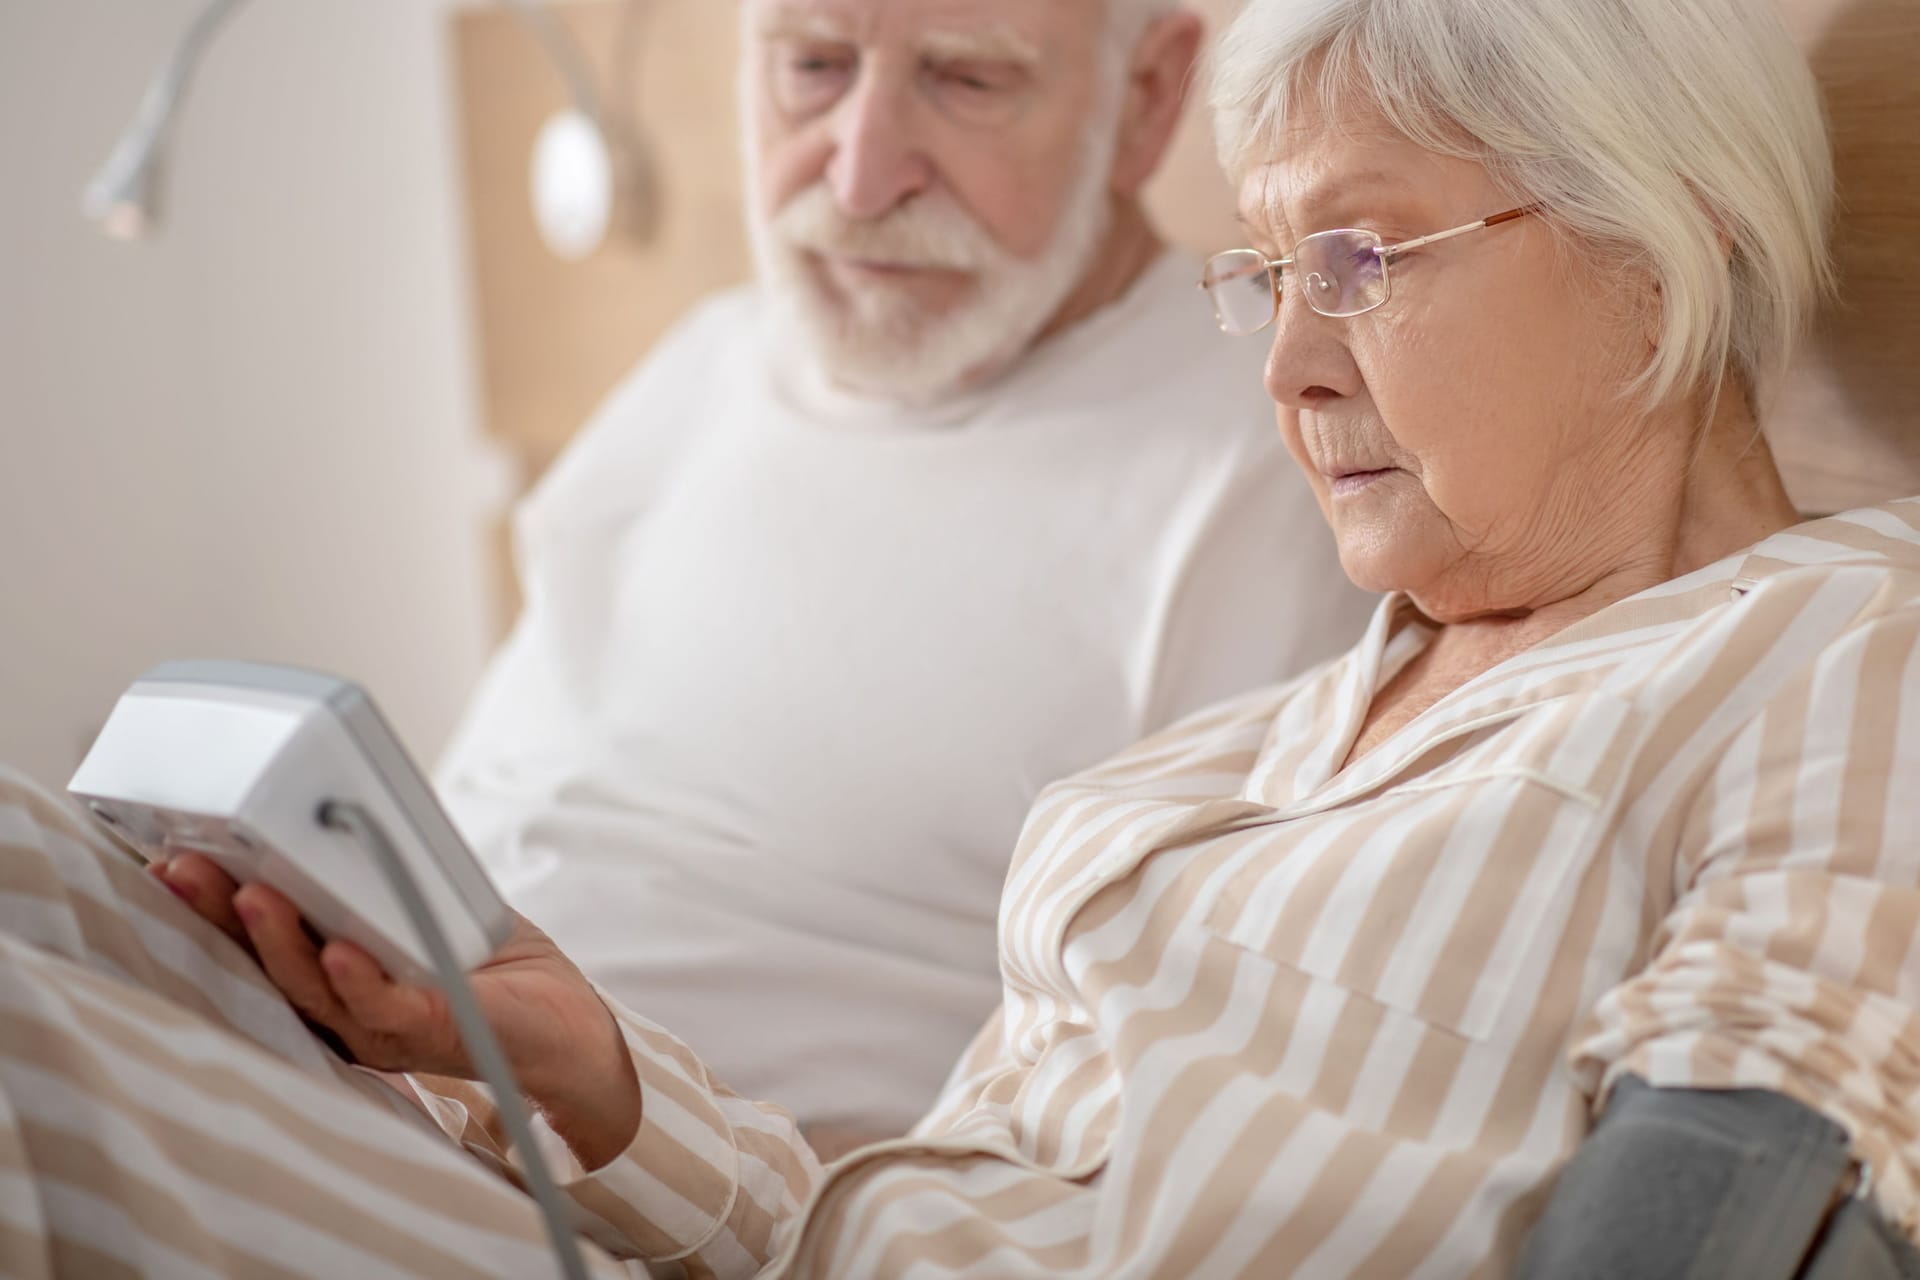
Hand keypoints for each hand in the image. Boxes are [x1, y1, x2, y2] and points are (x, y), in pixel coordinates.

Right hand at [151, 853, 640, 1166]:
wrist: (567, 1031)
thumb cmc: (488, 967)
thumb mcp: (420, 906)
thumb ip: (376, 876)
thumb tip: (335, 803)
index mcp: (330, 982)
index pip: (256, 942)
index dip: (211, 903)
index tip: (170, 856)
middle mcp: (343, 1014)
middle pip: (266, 966)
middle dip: (219, 915)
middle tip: (183, 865)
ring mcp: (385, 1029)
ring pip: (316, 990)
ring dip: (282, 941)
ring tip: (253, 896)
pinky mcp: (437, 1030)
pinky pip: (390, 1010)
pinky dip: (363, 981)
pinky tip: (344, 952)